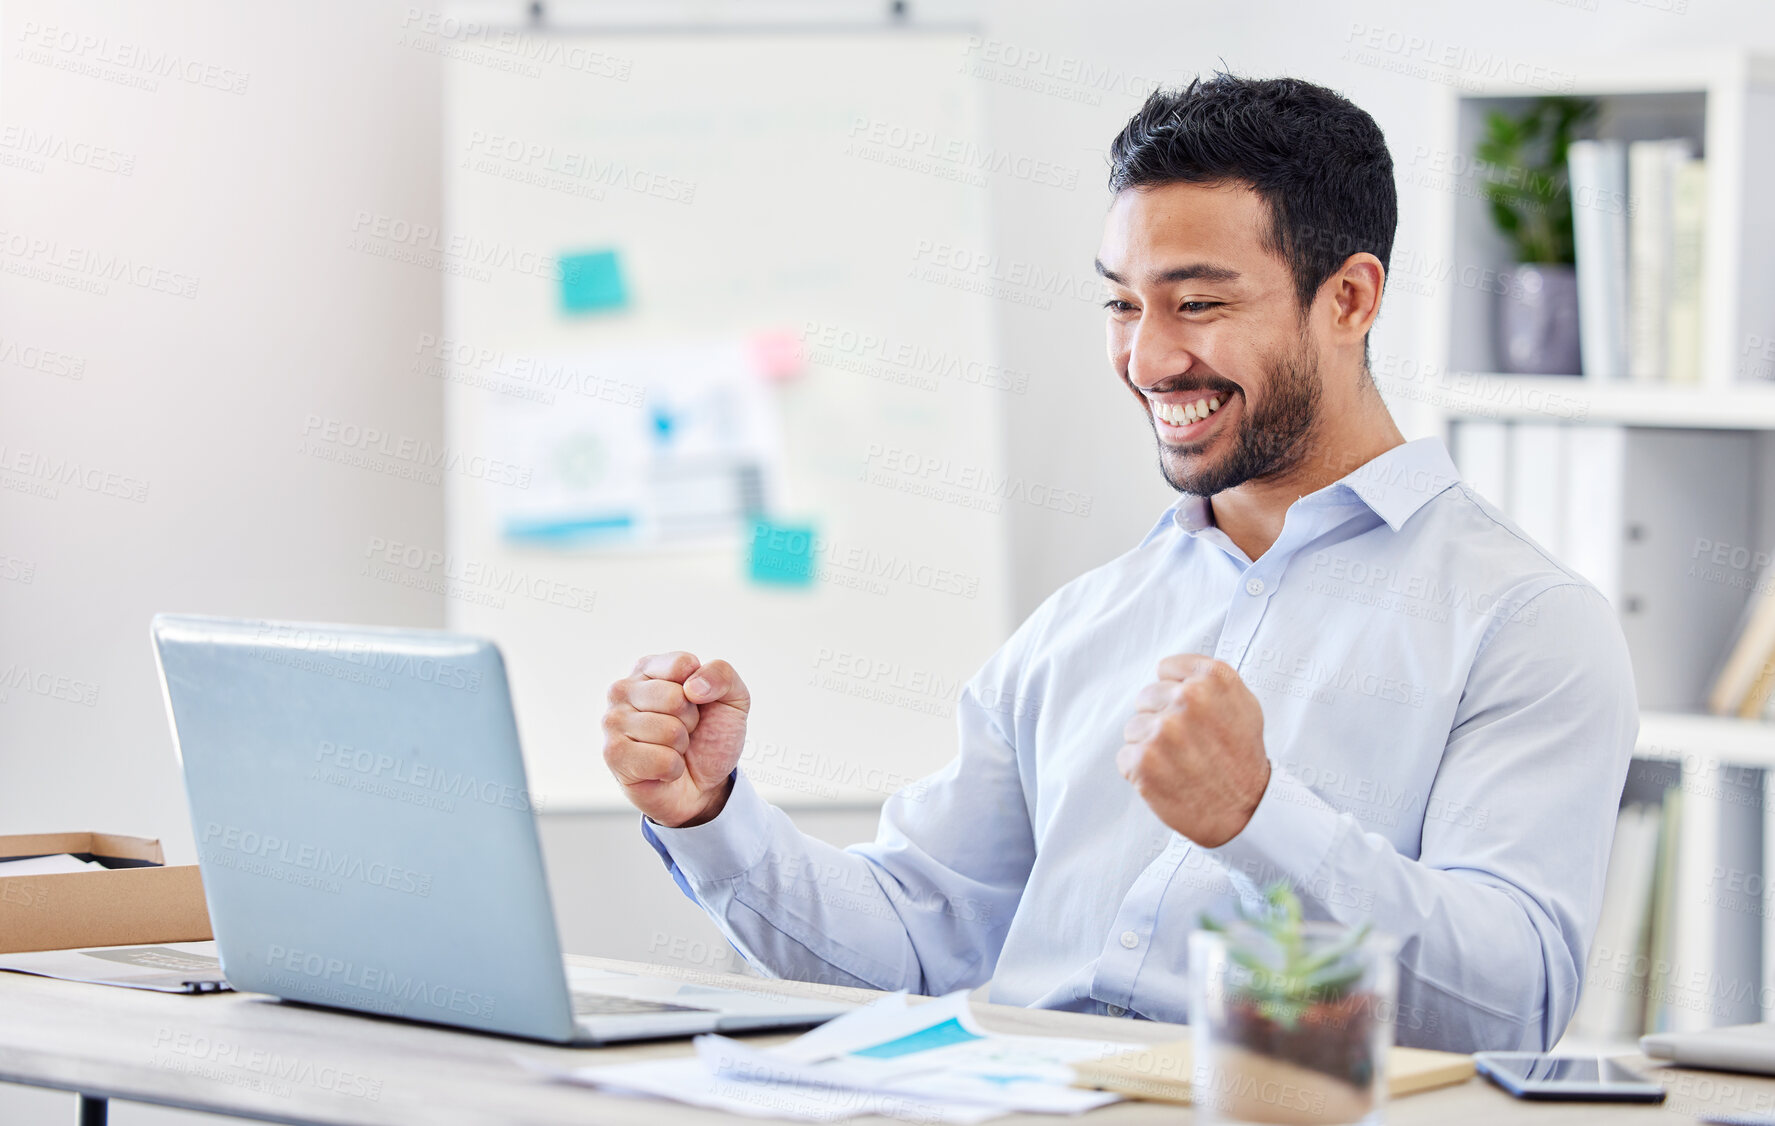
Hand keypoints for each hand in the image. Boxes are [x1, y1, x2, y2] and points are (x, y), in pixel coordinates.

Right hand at [603, 652, 750, 827]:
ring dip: (681, 746)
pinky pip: (662, 760)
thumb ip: (722, 675)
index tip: (696, 704)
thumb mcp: (732, 699)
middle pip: (675, 698)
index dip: (702, 691)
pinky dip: (673, 769)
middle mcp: (623, 689)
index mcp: (649, 668)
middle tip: (684, 731)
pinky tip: (662, 769)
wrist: (702, 785)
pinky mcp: (613, 754)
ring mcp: (613, 721)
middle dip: (691, 721)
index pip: (682, 665)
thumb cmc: (709, 736)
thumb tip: (693, 687)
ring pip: (669, 730)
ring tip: (672, 749)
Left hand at [1118, 654, 1270, 846]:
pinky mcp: (1144, 761)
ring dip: (1150, 746)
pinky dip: (1141, 770)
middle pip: (1146, 697)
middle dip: (1162, 719)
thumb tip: (1173, 672)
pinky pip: (1126, 756)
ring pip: (1134, 728)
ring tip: (1180, 762)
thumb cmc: (1242, 760)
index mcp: (1213, 679)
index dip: (1176, 693)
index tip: (1190, 713)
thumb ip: (1209, 680)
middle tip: (1188, 743)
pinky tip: (1168, 776)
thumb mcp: (1243, 703)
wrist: (1246, 811)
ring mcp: (1164, 730)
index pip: (1165, 668)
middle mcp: (1189, 700)